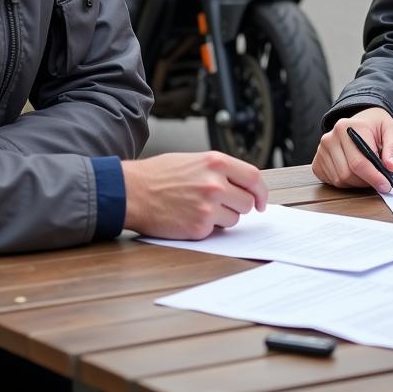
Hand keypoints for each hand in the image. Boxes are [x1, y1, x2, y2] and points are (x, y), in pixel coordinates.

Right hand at [121, 151, 267, 238]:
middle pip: (247, 201)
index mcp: (216, 162)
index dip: (261, 192)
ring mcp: (208, 206)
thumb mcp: (194, 160)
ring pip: (234, 218)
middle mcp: (215, 183)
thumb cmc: (159, 175)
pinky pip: (216, 231)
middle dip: (239, 206)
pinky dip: (206, 228)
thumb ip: (220, 170)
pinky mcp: (199, 227)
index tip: (261, 201)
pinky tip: (188, 217)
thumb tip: (244, 185)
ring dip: (222, 217)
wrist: (131, 192)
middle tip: (222, 205)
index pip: (254, 178)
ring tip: (199, 208)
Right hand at [312, 109, 392, 191]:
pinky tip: (354, 172)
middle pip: (348, 173)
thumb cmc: (374, 127)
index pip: (359, 161)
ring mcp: (322, 150)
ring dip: (357, 183)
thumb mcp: (391, 130)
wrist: (360, 122)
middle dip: (366, 181)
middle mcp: (330, 138)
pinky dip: (346, 183)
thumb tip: (391, 166)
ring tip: (367, 172)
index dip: (374, 177)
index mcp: (347, 127)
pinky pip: (332, 181)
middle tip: (380, 180)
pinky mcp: (317, 162)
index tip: (386, 185)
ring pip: (340, 180)